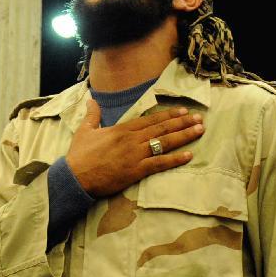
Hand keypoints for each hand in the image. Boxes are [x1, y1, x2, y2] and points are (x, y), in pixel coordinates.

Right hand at [66, 102, 203, 196]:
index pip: (150, 120)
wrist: (76, 176)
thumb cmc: (79, 155)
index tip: (183, 111)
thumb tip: (91, 99)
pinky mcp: (136, 171)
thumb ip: (92, 115)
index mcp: (121, 129)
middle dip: (182, 122)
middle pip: (162, 129)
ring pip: (164, 143)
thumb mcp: (84, 130)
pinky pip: (160, 163)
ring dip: (184, 136)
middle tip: (200, 118)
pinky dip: (175, 159)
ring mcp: (135, 155)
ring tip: (200, 131)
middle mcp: (132, 140)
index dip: (168, 115)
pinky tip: (189, 155)